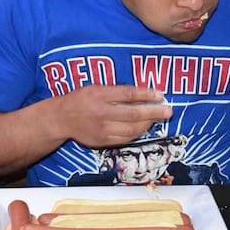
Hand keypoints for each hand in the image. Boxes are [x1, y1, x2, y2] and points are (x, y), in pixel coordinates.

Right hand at [53, 85, 171, 148]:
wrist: (61, 118)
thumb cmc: (80, 99)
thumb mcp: (96, 88)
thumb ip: (116, 91)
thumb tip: (142, 94)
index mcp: (99, 95)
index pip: (128, 95)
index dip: (146, 94)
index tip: (160, 94)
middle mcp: (101, 113)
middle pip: (133, 114)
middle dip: (154, 112)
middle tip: (168, 110)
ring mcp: (101, 130)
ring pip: (131, 130)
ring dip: (147, 124)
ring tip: (157, 118)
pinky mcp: (102, 141)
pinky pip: (125, 139)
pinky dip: (137, 133)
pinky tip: (143, 127)